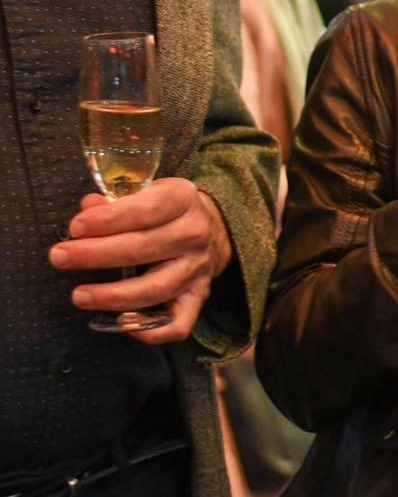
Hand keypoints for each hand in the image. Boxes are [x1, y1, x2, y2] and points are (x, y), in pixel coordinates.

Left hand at [48, 178, 234, 344]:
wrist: (211, 228)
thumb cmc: (166, 211)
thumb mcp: (146, 193)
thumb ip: (115, 202)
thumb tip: (88, 208)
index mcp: (183, 200)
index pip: (145, 211)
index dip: (108, 221)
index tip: (76, 228)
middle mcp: (195, 235)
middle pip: (142, 249)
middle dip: (94, 255)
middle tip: (59, 257)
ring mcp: (197, 269)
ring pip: (155, 289)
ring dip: (112, 296)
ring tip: (80, 295)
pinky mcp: (198, 296)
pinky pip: (178, 324)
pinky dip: (151, 331)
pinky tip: (122, 323)